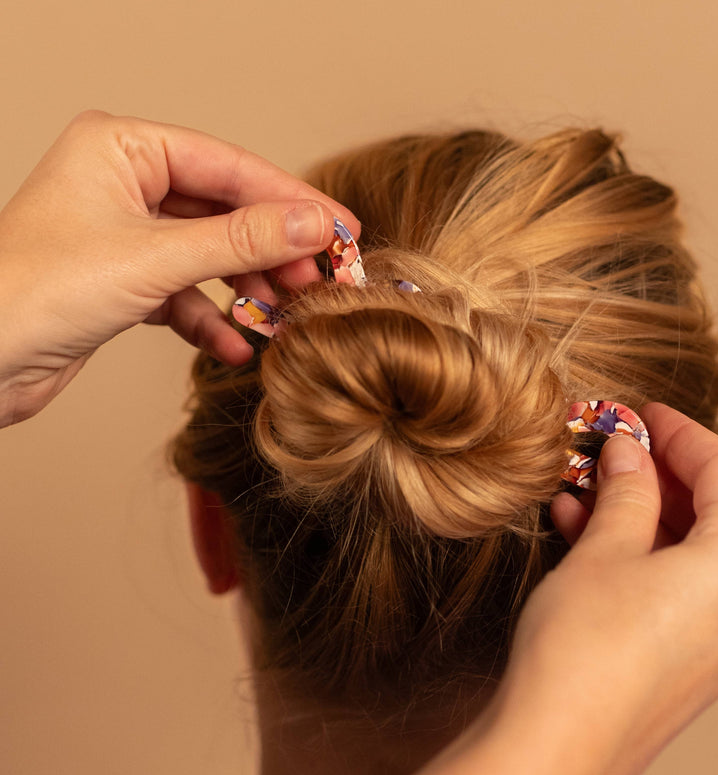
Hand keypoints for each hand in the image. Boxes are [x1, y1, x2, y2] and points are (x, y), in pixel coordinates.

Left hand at [0, 110, 358, 426]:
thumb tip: (316, 224)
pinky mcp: (124, 282)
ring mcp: (125, 233)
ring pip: (211, 255)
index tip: (343, 229)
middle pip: (226, 211)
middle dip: (274, 251)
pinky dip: (211, 320)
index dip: (291, 200)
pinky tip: (234, 347)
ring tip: (285, 316)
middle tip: (321, 280)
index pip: (230, 166)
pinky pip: (186, 294)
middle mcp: (124, 182)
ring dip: (249, 289)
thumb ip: (243, 240)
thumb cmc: (37, 291)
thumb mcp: (156, 259)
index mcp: (122, 147)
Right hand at [511, 402, 717, 774]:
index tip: (645, 415)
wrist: (555, 750)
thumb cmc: (582, 647)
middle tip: (611, 452)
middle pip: (712, 518)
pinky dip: (639, 561)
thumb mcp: (602, 551)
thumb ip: (627, 493)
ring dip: (640, 519)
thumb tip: (631, 456)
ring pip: (689, 558)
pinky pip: (676, 594)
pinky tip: (585, 539)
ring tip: (584, 492)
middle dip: (657, 479)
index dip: (682, 435)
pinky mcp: (691, 671)